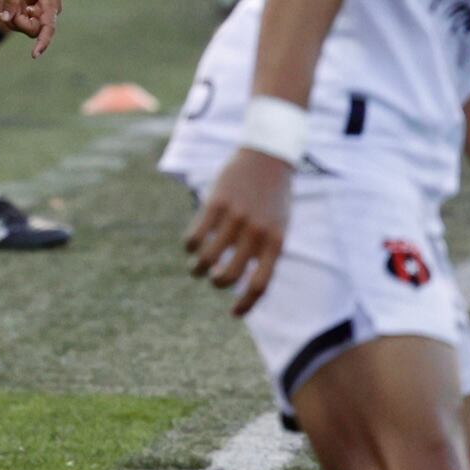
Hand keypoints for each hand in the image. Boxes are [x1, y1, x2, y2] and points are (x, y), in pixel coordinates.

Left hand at [0, 0, 60, 56]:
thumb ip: (11, 0)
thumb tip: (5, 18)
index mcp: (50, 2)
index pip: (48, 28)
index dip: (42, 43)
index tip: (34, 55)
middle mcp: (50, 8)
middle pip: (34, 29)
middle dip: (19, 23)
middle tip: (10, 8)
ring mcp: (43, 9)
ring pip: (28, 25)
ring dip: (16, 17)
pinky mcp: (37, 7)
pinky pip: (26, 18)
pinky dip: (17, 13)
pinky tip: (15, 0)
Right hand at [186, 148, 292, 316]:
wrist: (268, 155)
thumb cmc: (274, 196)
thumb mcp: (279, 225)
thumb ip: (265, 251)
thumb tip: (245, 282)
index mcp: (276, 242)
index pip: (259, 285)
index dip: (245, 305)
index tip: (234, 314)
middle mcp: (256, 232)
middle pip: (229, 275)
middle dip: (217, 283)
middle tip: (212, 278)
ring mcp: (235, 218)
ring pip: (208, 258)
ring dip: (198, 269)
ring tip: (196, 267)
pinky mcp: (216, 204)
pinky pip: (196, 236)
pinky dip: (190, 247)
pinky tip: (191, 246)